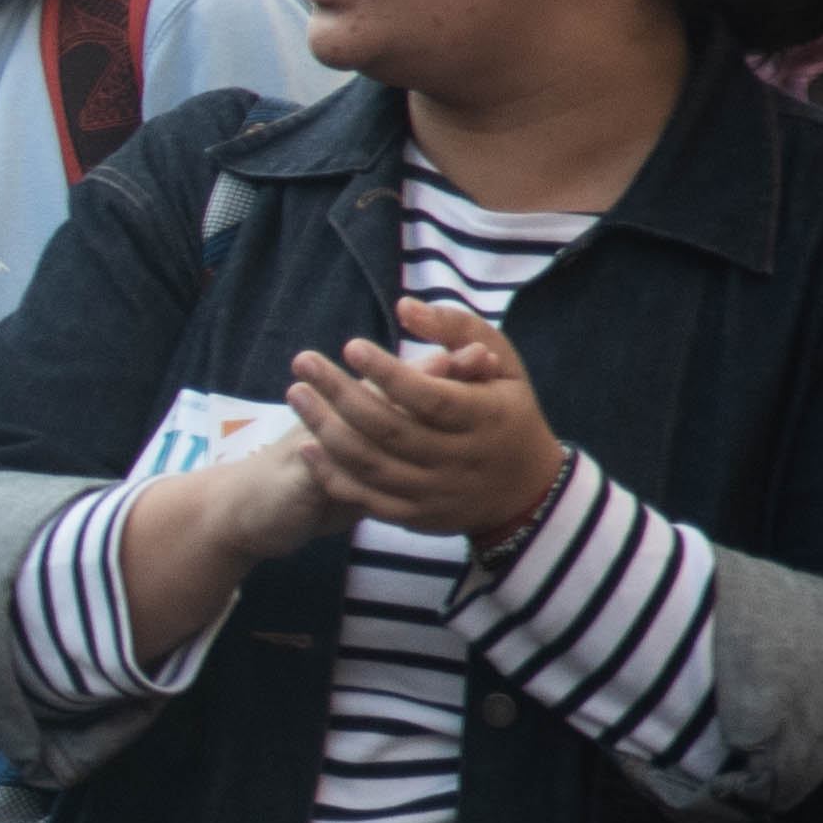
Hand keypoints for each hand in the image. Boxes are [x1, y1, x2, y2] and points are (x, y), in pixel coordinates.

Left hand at [287, 303, 564, 544]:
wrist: (526, 489)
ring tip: (296, 394)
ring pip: (371, 466)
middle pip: (390, 430)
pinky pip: (367, 500)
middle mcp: (462, 460)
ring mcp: (438, 493)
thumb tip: (404, 306)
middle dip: (340, 395)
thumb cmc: (506, 410)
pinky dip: (333, 475)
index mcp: (486, 418)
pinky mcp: (418, 517)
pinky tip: (305, 445)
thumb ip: (457, 330)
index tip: (350, 346)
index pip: (429, 397)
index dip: (387, 373)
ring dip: (325, 430)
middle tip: (303, 362)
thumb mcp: (502, 362)